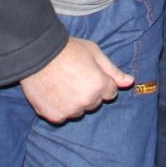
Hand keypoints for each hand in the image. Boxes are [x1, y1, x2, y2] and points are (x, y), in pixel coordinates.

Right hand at [18, 37, 132, 123]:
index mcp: (99, 85)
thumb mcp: (94, 53)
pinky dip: (59, 107)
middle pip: (95, 103)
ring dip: (74, 102)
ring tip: (61, 83)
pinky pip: (63, 116)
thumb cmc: (67, 50)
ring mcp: (69, 110)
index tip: (88, 73)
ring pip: (79, 111)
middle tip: (74, 76)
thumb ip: (113, 71)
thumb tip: (130, 82)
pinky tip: (52, 91)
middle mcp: (86, 101)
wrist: (36, 54)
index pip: (110, 92)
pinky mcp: (54, 116)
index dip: (101, 81)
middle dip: (89, 92)